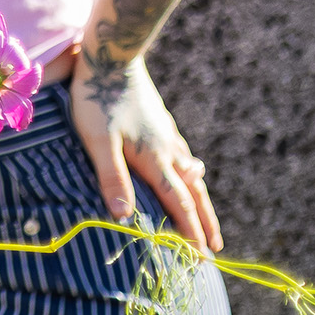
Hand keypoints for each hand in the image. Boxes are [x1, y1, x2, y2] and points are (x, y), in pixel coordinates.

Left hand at [69, 55, 220, 250]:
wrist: (113, 58)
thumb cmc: (98, 100)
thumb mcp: (98, 141)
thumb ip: (112, 176)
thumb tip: (124, 216)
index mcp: (154, 159)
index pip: (178, 202)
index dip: (189, 230)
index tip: (202, 256)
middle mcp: (168, 149)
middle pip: (193, 192)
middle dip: (204, 221)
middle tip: (216, 248)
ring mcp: (167, 135)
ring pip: (192, 174)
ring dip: (201, 198)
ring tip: (209, 217)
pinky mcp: (161, 123)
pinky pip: (184, 154)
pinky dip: (192, 171)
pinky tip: (191, 169)